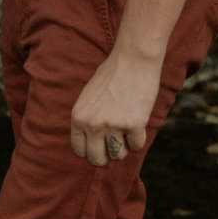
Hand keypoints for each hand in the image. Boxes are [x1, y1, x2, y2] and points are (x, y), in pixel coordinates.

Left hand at [67, 47, 161, 165]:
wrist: (133, 59)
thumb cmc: (112, 75)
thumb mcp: (89, 97)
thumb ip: (87, 119)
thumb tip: (92, 143)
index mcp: (78, 117)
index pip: (80, 150)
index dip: (91, 151)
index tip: (100, 146)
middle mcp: (93, 124)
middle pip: (97, 159)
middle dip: (107, 156)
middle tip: (116, 145)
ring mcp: (113, 126)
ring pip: (118, 156)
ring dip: (124, 147)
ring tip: (127, 130)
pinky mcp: (133, 125)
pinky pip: (136, 146)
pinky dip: (139, 138)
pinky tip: (138, 121)